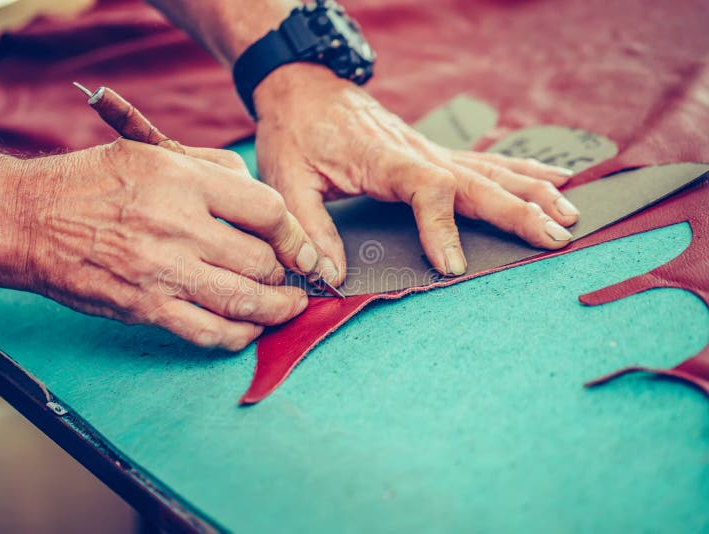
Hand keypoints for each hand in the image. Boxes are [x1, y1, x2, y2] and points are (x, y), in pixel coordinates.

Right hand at [17, 139, 321, 349]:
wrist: (30, 220)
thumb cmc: (93, 182)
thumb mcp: (153, 152)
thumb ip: (212, 167)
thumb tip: (258, 193)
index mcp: (183, 180)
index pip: (268, 210)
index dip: (296, 234)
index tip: (301, 246)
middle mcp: (177, 226)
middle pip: (262, 261)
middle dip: (286, 273)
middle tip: (291, 276)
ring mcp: (162, 272)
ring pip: (245, 302)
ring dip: (277, 309)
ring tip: (288, 307)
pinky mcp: (146, 308)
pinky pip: (210, 333)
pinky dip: (240, 334)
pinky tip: (249, 327)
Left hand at [253, 64, 579, 284]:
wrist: (303, 87)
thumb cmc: (294, 132)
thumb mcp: (286, 179)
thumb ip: (309, 228)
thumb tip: (328, 275)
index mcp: (381, 159)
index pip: (426, 189)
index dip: (442, 226)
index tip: (451, 264)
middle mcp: (415, 152)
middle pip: (476, 180)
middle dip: (518, 211)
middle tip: (554, 239)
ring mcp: (429, 150)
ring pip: (491, 170)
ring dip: (532, 192)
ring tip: (570, 216)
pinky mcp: (432, 152)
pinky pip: (485, 162)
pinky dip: (522, 172)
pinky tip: (553, 181)